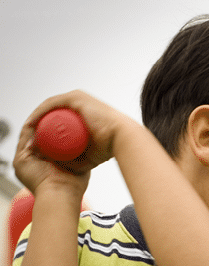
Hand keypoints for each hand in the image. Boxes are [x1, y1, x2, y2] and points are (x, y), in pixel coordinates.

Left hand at [13, 90, 134, 195]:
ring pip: (50, 108)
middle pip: (52, 114)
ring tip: (29, 133)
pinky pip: (51, 105)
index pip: (59, 120)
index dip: (46, 131)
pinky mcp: (75, 98)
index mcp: (83, 113)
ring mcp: (76, 99)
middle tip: (32, 139)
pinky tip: (32, 125)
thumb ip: (79, 158)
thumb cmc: (110, 147)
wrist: (122, 139)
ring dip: (37, 119)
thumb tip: (67, 167)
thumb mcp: (90, 153)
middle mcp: (79, 103)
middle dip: (39, 126)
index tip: (38, 143)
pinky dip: (40, 114)